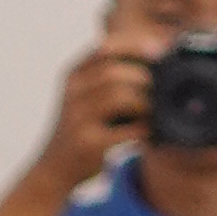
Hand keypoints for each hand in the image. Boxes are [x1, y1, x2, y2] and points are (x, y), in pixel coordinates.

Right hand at [39, 31, 155, 200]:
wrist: (53, 169)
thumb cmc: (80, 128)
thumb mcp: (84, 95)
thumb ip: (109, 75)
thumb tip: (156, 54)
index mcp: (73, 76)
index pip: (103, 48)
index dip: (134, 46)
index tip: (158, 51)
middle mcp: (72, 93)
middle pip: (114, 72)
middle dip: (143, 77)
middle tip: (163, 88)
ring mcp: (78, 118)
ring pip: (120, 97)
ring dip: (145, 103)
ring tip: (155, 112)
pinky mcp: (89, 144)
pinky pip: (128, 131)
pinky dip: (145, 130)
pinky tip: (149, 134)